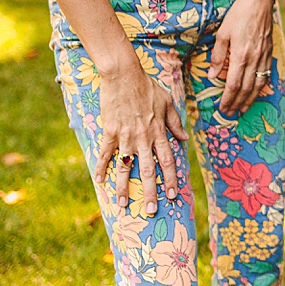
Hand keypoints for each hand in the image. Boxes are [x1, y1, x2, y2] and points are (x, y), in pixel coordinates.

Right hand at [92, 59, 187, 215]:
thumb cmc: (147, 87)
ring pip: (125, 167)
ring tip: (122, 204)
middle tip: (150, 210)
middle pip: (148, 170)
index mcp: (158, 132)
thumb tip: (184, 139)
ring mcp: (125, 136)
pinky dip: (101, 167)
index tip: (173, 195)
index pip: (168, 161)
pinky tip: (99, 181)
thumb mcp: (167, 103)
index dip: (171, 179)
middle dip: (150, 192)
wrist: (123, 75)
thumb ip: (175, 123)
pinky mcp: (110, 131)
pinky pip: (105, 153)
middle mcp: (143, 138)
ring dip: (124, 187)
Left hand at [212, 0, 275, 115]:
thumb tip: (212, 75)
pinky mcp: (269, 53)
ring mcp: (264, 57)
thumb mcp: (222, 33)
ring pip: (258, 84)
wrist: (260, 2)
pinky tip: (256, 91)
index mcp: (241, 55)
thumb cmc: (239, 14)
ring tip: (244, 108)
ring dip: (251, 99)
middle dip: (238, 102)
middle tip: (231, 113)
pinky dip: (261, 86)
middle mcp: (254, 59)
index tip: (223, 107)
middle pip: (246, 88)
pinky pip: (266, 74)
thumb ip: (217, 56)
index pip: (234, 84)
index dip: (228, 98)